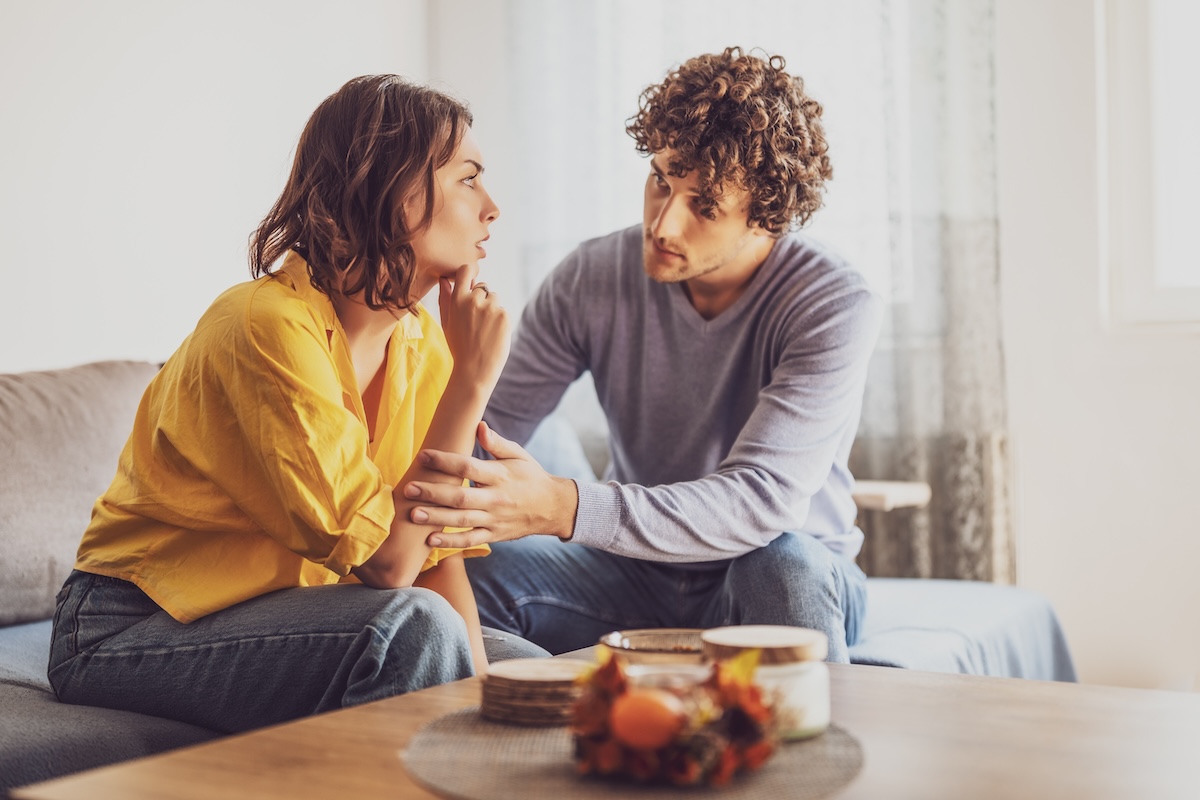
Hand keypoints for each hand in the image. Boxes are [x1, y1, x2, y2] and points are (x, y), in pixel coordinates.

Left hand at [406, 421, 578, 547]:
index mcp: (500, 475)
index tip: (424, 455)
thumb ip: (497, 443)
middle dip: (433, 492)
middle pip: (460, 496)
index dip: (445, 461)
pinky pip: (470, 540)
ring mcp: (494, 519)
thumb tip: (479, 427)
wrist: (553, 507)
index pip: (468, 467)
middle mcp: (496, 499)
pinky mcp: (494, 535)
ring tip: (413, 514)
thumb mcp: (519, 455)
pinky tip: (430, 539)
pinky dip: (451, 541)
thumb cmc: (531, 477)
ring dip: (436, 518)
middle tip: (409, 488)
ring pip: (461, 520)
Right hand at [438, 263, 509, 392]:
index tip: (470, 282)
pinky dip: (500, 321)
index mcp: (457, 300)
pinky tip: (493, 334)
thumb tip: (443, 279)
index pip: (465, 271)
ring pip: (495, 299)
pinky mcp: (504, 316)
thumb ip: (445, 299)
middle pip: (483, 287)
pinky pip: (503, 311)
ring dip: (492, 309)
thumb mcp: (446, 322)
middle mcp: (474, 300)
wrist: (474, 370)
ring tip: (485, 330)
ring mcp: (491, 307)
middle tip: (477, 322)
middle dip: (482, 299)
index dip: (469, 274)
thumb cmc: (458, 347)